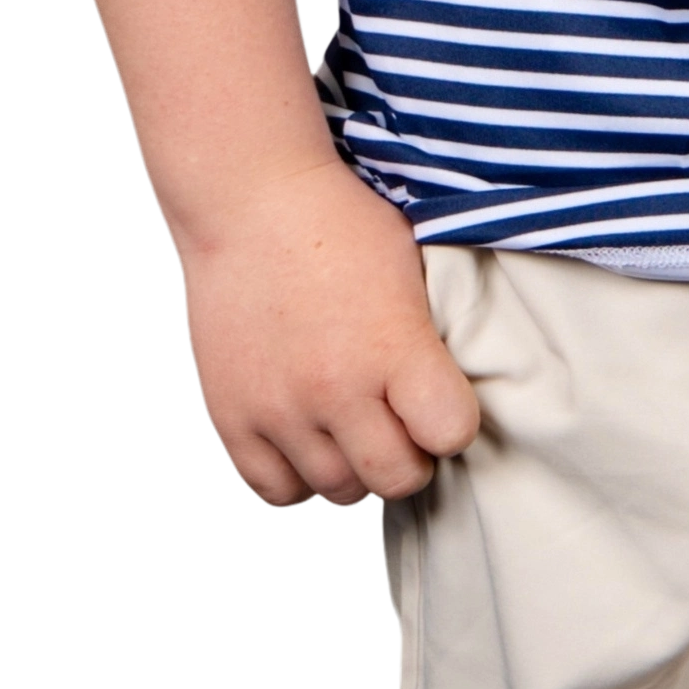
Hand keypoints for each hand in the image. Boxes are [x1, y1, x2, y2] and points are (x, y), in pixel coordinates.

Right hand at [172, 154, 481, 510]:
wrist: (249, 197)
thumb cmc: (337, 221)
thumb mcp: (411, 269)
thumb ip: (431, 338)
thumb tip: (456, 393)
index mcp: (392, 345)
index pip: (451, 433)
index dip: (453, 422)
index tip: (442, 403)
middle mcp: (334, 386)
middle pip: (396, 478)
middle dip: (410, 457)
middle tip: (401, 426)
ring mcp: (278, 407)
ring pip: (337, 492)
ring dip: (355, 469)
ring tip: (354, 430)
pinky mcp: (232, 415)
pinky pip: (274, 490)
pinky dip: (297, 478)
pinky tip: (309, 442)